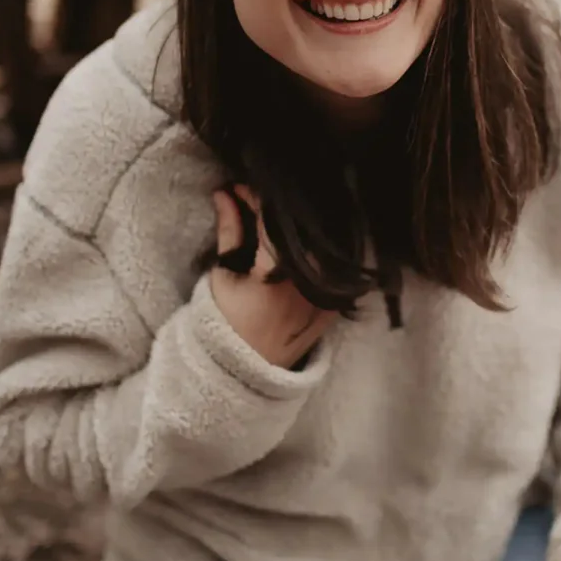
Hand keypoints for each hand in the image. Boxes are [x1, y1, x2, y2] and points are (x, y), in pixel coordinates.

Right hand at [209, 184, 336, 369]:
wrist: (245, 372)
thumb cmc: (226, 326)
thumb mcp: (223, 277)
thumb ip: (230, 233)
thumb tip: (224, 195)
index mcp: (276, 275)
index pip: (272, 220)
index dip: (255, 197)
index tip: (238, 188)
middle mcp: (308, 282)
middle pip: (305, 227)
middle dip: (281, 206)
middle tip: (260, 196)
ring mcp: (327, 293)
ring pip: (324, 242)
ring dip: (303, 222)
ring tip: (279, 213)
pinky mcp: (336, 302)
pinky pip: (335, 263)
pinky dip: (321, 246)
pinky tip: (305, 234)